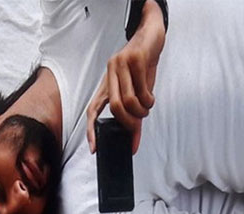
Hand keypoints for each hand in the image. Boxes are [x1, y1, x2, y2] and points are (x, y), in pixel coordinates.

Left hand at [86, 0, 165, 153]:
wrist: (152, 36)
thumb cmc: (144, 66)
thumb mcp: (138, 91)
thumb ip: (134, 115)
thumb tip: (133, 144)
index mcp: (107, 83)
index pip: (93, 109)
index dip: (91, 129)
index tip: (94, 148)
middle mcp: (110, 74)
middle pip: (115, 107)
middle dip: (129, 122)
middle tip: (138, 124)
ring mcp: (121, 65)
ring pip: (129, 100)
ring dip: (142, 110)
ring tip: (147, 107)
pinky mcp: (135, 59)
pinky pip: (142, 89)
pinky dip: (149, 100)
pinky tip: (151, 98)